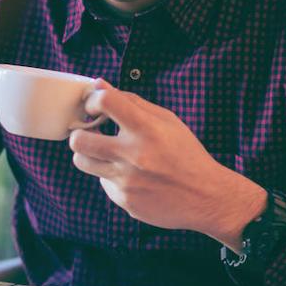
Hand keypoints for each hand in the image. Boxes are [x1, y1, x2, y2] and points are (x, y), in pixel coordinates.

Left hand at [69, 82, 265, 250]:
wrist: (206, 197)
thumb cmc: (186, 153)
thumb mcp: (167, 121)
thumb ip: (131, 102)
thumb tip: (99, 84)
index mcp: (148, 129)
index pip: (105, 102)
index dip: (93, 100)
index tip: (96, 107)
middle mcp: (134, 156)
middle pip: (79, 140)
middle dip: (80, 132)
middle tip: (91, 132)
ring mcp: (127, 181)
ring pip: (83, 162)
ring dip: (89, 154)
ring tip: (106, 152)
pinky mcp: (125, 201)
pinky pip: (104, 183)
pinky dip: (113, 176)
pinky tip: (134, 177)